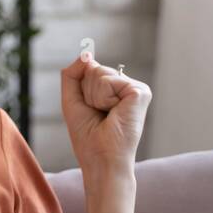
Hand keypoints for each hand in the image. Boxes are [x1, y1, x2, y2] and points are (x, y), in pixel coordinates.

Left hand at [60, 49, 151, 172]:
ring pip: (98, 73)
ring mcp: (136, 88)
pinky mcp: (140, 92)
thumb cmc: (88, 136)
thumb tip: (86, 54)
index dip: (81, 89)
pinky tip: (114, 113)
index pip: (88, 69)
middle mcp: (127, 86)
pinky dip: (102, 99)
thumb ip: (73, 74)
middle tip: (98, 114)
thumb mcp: (72, 100)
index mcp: (114, 89)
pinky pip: (107, 81)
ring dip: (93, 97)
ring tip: (106, 115)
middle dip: (86, 93)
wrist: (101, 159)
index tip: (91, 110)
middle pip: (92, 69)